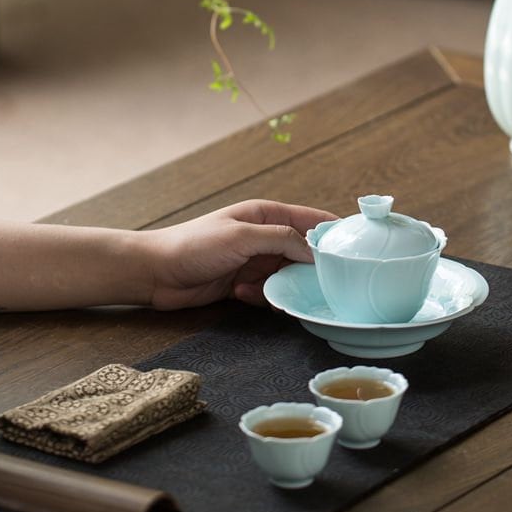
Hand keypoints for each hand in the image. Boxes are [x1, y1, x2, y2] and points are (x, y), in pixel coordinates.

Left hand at [146, 199, 337, 309]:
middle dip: (312, 269)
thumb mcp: (242, 236)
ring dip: (284, 287)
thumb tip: (314, 250)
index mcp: (267, 215)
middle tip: (322, 285)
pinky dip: (263, 297)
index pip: (312, 219)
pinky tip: (241, 294)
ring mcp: (257, 261)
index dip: (334, 231)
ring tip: (267, 290)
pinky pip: (270, 293)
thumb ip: (281, 239)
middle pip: (305, 253)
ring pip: (290, 276)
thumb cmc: (195, 245)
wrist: (155, 272)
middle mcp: (266, 236)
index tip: (357, 247)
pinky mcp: (246, 284)